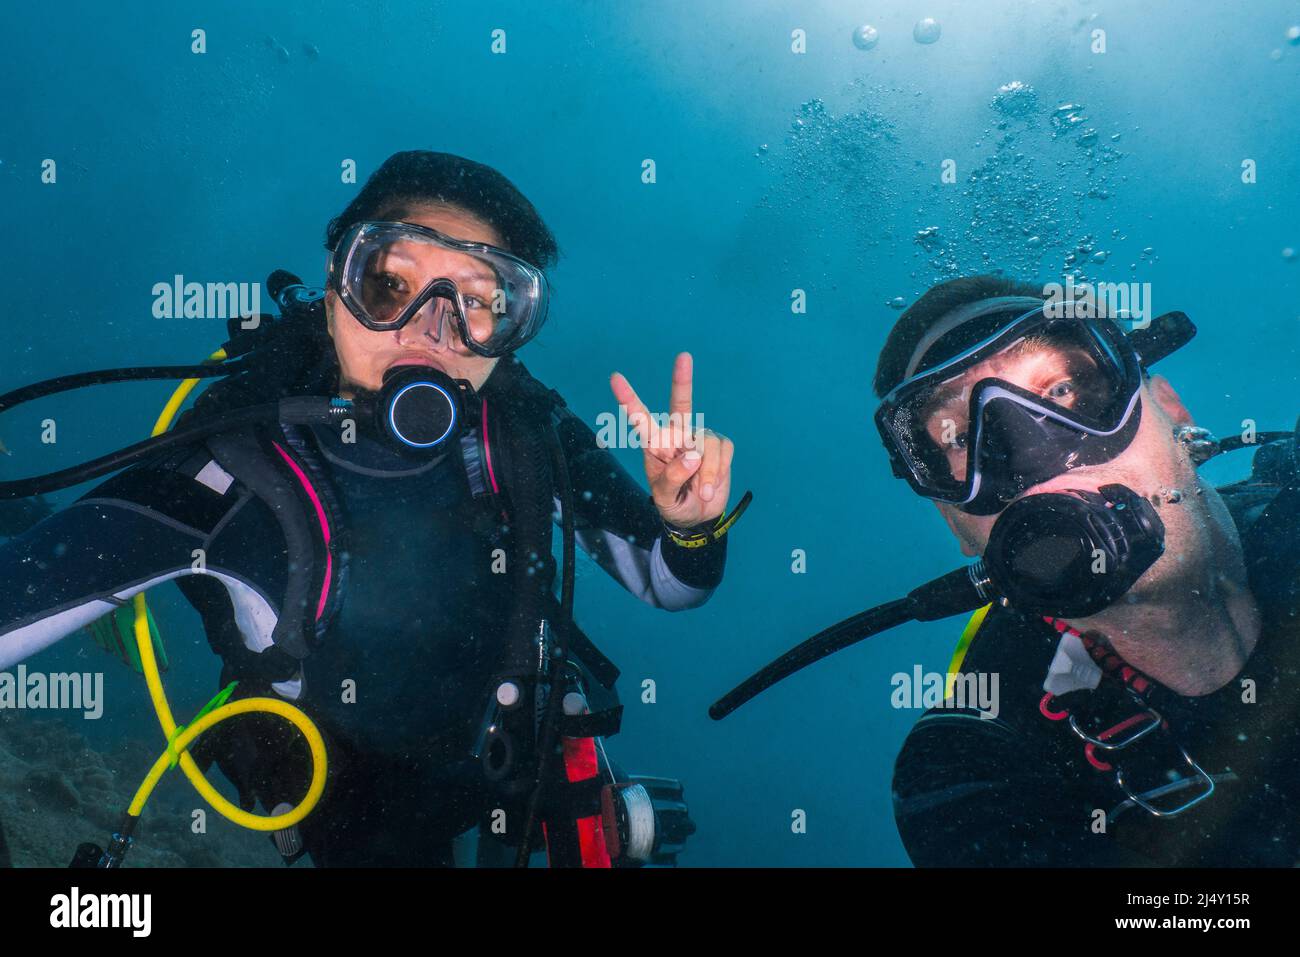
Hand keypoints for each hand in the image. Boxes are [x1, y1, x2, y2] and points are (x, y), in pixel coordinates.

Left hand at [610, 352, 733, 529]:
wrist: (698, 515)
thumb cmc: (673, 503)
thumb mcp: (664, 497)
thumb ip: (673, 477)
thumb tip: (692, 455)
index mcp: (655, 444)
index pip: (640, 420)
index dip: (629, 399)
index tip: (615, 378)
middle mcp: (677, 435)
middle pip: (681, 405)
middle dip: (682, 381)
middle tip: (683, 357)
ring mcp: (699, 438)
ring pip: (707, 444)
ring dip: (707, 473)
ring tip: (701, 492)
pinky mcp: (719, 446)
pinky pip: (723, 452)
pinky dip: (719, 471)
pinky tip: (711, 484)